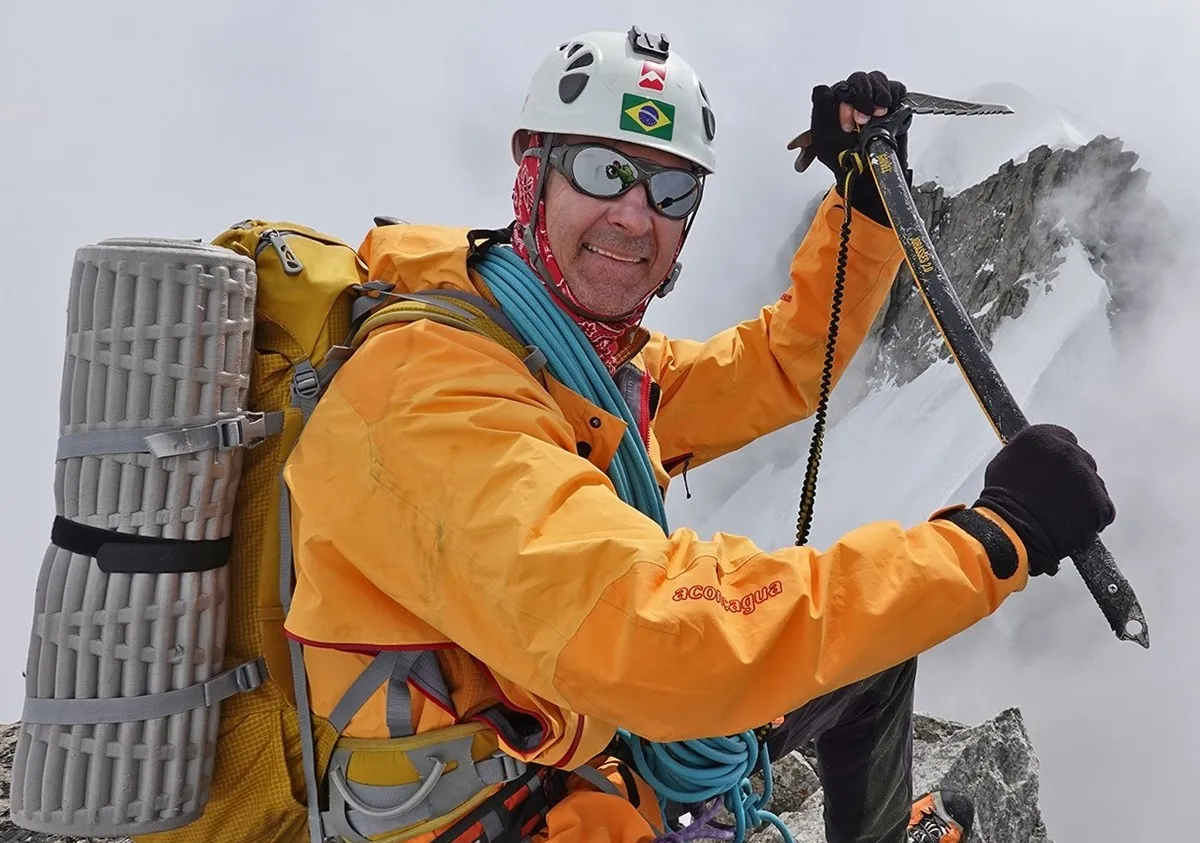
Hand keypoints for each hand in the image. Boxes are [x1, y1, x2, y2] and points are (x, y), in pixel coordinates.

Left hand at [787, 70, 909, 225]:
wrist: (867, 175)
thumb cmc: (844, 160)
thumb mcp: (824, 141)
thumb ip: (821, 113)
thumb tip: (822, 91)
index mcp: (833, 105)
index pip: (836, 89)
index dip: (842, 102)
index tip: (847, 124)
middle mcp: (852, 99)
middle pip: (856, 80)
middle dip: (860, 99)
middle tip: (862, 121)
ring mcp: (872, 99)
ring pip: (875, 78)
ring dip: (877, 94)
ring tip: (878, 114)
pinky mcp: (891, 103)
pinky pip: (896, 88)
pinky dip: (894, 95)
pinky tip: (889, 110)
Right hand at [972, 424, 1116, 575]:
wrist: (1010, 532)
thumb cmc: (1001, 503)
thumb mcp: (1003, 464)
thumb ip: (1028, 454)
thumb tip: (1038, 457)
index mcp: (1040, 437)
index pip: (1065, 439)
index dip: (1060, 460)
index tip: (1056, 470)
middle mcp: (1067, 451)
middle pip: (1083, 462)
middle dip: (1073, 479)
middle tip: (1055, 496)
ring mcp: (1086, 477)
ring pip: (1094, 486)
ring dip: (1083, 499)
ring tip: (1059, 513)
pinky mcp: (1100, 503)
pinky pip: (1103, 510)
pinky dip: (1092, 519)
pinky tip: (1071, 523)